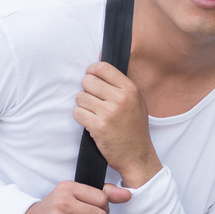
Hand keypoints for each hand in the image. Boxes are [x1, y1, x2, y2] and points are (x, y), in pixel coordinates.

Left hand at [73, 62, 162, 188]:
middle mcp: (120, 99)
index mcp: (130, 89)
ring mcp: (109, 113)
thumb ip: (119, 82)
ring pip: (80, 97)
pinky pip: (77, 113)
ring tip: (94, 114)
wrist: (137, 156)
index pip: (103, 68)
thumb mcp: (135, 101)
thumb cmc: (134, 128)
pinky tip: (91, 123)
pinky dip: (81, 118)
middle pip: (88, 81)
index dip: (92, 71)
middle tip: (94, 102)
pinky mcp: (98, 127)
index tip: (92, 78)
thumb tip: (99, 57)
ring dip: (83, 106)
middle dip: (87, 91)